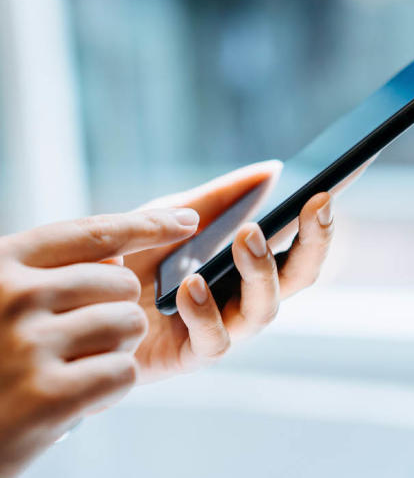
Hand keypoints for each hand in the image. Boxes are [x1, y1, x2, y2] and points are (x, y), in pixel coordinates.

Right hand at [0, 209, 198, 477]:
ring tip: (74, 368)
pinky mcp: (48, 397)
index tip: (187, 220)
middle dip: (120, 310)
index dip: (147, 225)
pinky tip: (77, 399)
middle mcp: (13, 297)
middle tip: (80, 340)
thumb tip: (121, 256)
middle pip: (122, 283)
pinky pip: (123, 371)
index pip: (93, 233)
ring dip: (118, 350)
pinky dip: (111, 387)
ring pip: (130, 324)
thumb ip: (48, 273)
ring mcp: (29, 346)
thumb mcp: (0, 297)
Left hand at [126, 161, 351, 382]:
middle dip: (315, 243)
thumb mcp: (171, 216)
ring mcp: (224, 328)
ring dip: (262, 272)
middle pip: (300, 278)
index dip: (321, 223)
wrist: (76, 304)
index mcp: (249, 265)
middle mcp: (245, 298)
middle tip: (315, 207)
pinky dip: (207, 311)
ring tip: (246, 237)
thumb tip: (272, 169)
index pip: (300, 245)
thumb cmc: (129, 260)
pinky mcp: (192, 357)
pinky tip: (191, 285)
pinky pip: (216, 341)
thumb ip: (218, 197)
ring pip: (265, 311)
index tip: (328, 192)